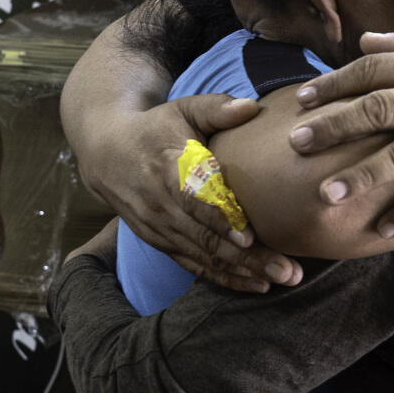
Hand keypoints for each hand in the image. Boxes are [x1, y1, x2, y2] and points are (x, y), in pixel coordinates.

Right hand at [75, 93, 301, 291]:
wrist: (106, 154)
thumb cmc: (155, 128)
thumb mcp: (181, 109)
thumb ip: (216, 108)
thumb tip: (251, 107)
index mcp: (167, 169)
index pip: (195, 199)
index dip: (220, 219)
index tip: (249, 236)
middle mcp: (161, 205)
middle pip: (206, 237)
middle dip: (248, 258)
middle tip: (287, 270)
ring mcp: (159, 229)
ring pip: (203, 256)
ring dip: (242, 272)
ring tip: (280, 280)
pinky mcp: (160, 243)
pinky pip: (194, 265)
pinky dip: (223, 278)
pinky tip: (255, 286)